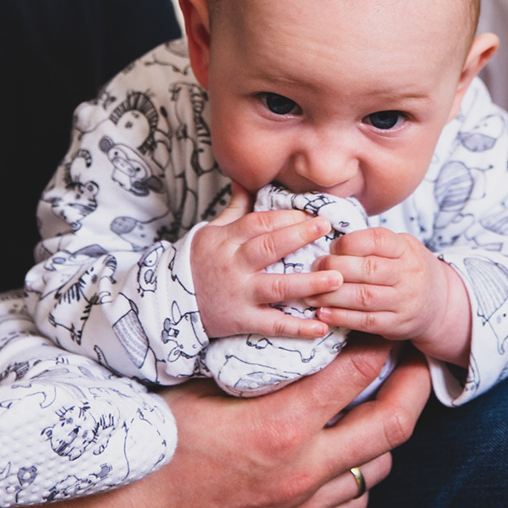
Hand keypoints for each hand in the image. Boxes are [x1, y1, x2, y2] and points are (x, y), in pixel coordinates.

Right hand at [88, 340, 431, 507]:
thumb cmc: (157, 442)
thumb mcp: (204, 388)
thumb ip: (258, 367)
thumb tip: (294, 333)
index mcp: (280, 425)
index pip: (356, 373)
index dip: (379, 342)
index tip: (386, 325)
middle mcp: (302, 468)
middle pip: (392, 424)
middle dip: (416, 386)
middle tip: (420, 359)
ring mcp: (300, 504)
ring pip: (379, 467)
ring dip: (388, 432)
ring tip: (388, 400)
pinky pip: (351, 503)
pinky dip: (362, 474)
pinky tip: (352, 452)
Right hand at [189, 186, 341, 339]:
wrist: (170, 300)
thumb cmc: (198, 262)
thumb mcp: (211, 231)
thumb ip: (235, 209)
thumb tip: (245, 179)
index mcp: (227, 240)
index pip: (259, 223)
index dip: (287, 217)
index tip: (312, 214)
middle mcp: (233, 265)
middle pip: (269, 247)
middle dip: (299, 236)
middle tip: (327, 227)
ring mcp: (239, 294)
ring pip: (277, 287)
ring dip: (308, 284)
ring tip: (337, 278)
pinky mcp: (242, 320)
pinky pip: (273, 324)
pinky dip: (298, 328)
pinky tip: (321, 327)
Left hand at [310, 227, 472, 364]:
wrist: (439, 304)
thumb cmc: (408, 270)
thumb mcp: (401, 248)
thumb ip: (373, 243)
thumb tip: (330, 240)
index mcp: (407, 250)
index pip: (377, 240)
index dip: (349, 243)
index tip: (331, 247)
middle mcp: (409, 275)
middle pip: (368, 269)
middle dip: (335, 268)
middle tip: (314, 268)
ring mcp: (404, 302)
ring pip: (364, 297)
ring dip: (332, 295)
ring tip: (310, 294)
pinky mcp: (397, 325)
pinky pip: (366, 322)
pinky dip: (342, 317)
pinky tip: (323, 313)